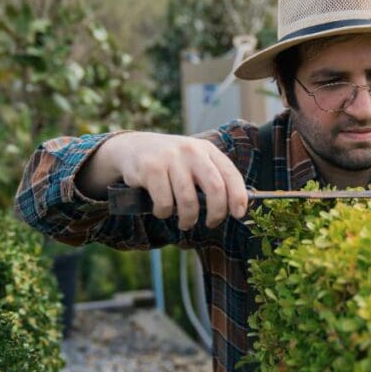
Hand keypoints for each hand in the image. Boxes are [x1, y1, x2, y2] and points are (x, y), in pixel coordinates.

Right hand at [103, 132, 248, 229]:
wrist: (131, 148)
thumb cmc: (170, 163)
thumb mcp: (193, 162)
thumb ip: (211, 178)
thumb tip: (235, 207)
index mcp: (207, 150)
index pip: (230, 174)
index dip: (238, 196)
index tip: (238, 214)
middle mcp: (191, 151)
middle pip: (215, 187)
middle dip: (216, 212)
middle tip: (212, 224)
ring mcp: (171, 158)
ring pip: (188, 200)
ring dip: (188, 219)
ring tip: (185, 223)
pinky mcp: (151, 168)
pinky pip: (165, 202)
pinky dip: (164, 213)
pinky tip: (161, 210)